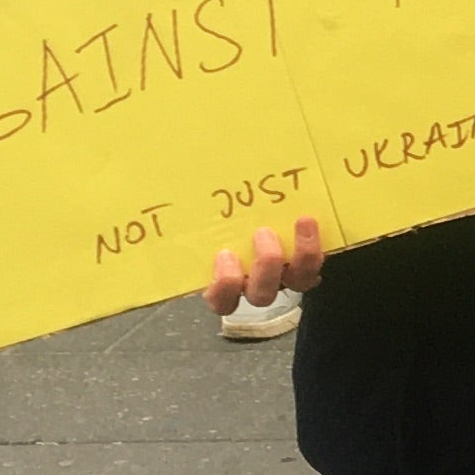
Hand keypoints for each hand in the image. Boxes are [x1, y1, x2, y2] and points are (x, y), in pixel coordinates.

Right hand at [204, 216, 323, 315]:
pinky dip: (316, 247)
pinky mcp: (308, 267)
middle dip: (265, 268)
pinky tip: (310, 223)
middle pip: (260, 294)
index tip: (224, 256)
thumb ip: (197, 213)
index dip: (223, 288)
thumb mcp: (207, 222)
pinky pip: (315, 267)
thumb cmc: (228, 219)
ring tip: (301, 222)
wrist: (270, 217)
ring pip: (296, 283)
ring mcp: (285, 278)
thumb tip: (157, 175)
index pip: (219, 299)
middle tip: (263, 233)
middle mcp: (255, 284)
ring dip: (300, 255)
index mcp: (224, 281)